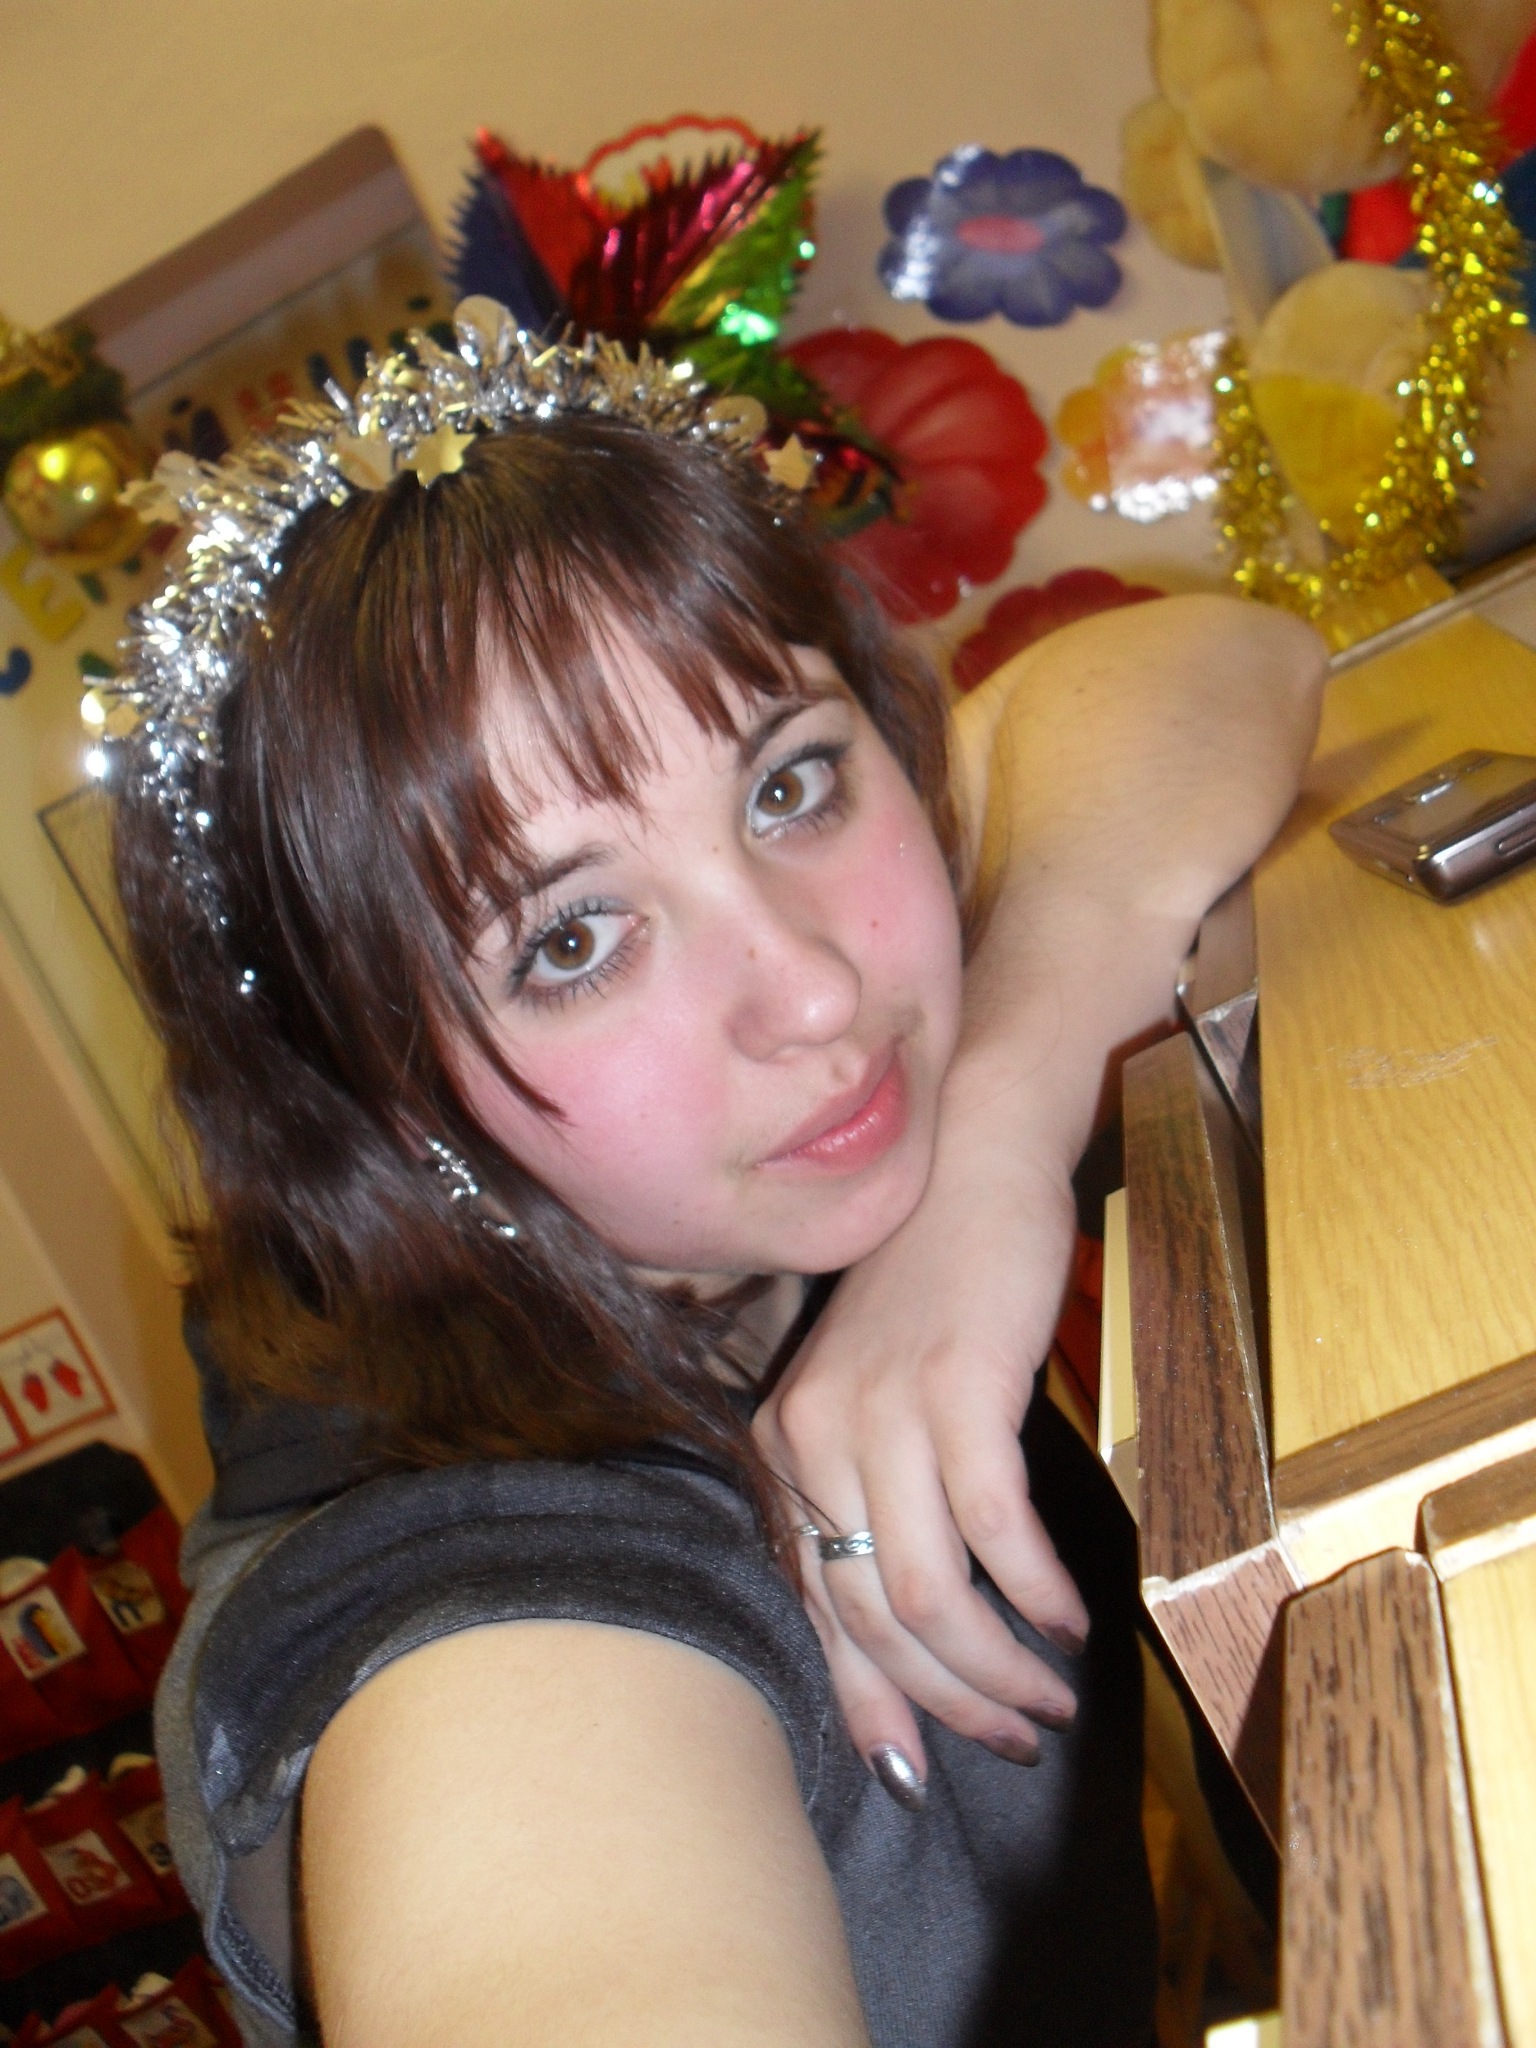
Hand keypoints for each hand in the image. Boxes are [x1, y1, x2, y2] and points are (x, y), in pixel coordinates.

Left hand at [753, 1111, 1090, 1786]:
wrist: (971, 1158)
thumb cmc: (934, 1286)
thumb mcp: (877, 1394)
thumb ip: (874, 1496)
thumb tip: (909, 1628)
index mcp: (783, 1446)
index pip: (811, 1609)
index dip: (868, 1703)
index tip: (917, 1774)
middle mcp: (812, 1436)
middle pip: (868, 1620)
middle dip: (945, 1702)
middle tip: (1015, 1737)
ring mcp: (880, 1412)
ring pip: (925, 1593)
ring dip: (997, 1666)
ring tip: (1052, 1693)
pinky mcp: (956, 1387)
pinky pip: (993, 1527)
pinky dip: (1036, 1589)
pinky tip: (1071, 1616)